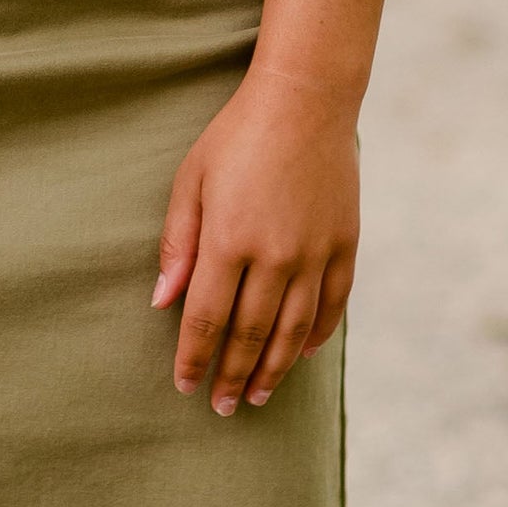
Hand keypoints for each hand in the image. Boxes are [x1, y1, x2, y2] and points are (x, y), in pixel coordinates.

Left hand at [152, 64, 358, 415]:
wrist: (305, 100)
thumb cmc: (237, 135)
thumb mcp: (192, 179)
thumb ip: (178, 243)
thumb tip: (163, 302)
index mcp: (229, 239)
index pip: (207, 318)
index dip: (195, 358)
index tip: (185, 385)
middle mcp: (275, 256)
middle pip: (249, 334)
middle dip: (231, 375)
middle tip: (222, 406)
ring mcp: (315, 253)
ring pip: (292, 331)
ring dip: (272, 369)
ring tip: (257, 395)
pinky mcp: (345, 245)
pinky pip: (331, 306)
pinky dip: (315, 337)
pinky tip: (300, 355)